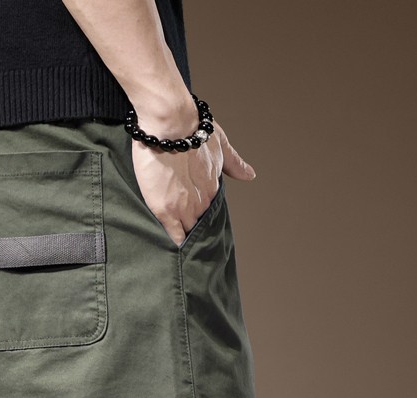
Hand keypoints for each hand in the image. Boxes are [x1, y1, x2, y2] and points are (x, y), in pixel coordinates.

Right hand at [132, 119, 254, 245]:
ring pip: (189, 234)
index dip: (206, 221)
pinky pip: (174, 235)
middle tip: (195, 247)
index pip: (211, 212)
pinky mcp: (166, 210)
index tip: (203, 228)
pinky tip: (175, 253)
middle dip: (198, 235)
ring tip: (185, 255)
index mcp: (212, 187)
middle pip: (201, 226)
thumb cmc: (193, 127)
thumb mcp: (220, 143)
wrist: (172, 122)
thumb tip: (250, 175)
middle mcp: (201, 200)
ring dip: (187, 243)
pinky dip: (176, 244)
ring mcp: (184, 207)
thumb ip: (234, 163)